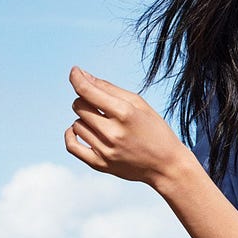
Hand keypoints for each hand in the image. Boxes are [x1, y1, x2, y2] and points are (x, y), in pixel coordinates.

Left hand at [63, 66, 198, 185]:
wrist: (166, 166)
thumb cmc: (155, 130)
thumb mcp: (139, 104)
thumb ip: (110, 89)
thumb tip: (82, 76)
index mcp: (125, 113)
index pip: (88, 91)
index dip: (77, 78)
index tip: (75, 71)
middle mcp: (113, 132)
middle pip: (79, 106)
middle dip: (86, 99)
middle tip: (101, 105)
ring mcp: (105, 150)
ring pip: (76, 124)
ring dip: (85, 119)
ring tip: (103, 123)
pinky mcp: (100, 164)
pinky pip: (71, 146)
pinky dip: (71, 134)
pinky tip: (79, 129)